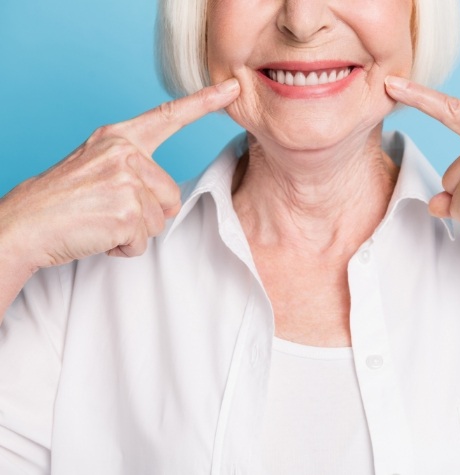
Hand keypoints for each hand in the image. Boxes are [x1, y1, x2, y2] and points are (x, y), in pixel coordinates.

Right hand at [0, 78, 239, 269]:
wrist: (24, 224)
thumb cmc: (60, 200)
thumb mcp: (95, 166)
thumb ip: (132, 168)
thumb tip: (165, 197)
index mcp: (118, 138)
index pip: (168, 116)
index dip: (203, 103)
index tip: (232, 89)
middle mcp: (125, 153)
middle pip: (171, 194)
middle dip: (146, 214)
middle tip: (108, 210)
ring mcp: (126, 180)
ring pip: (159, 220)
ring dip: (133, 232)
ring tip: (100, 221)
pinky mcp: (126, 212)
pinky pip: (142, 242)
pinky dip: (123, 248)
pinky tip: (98, 235)